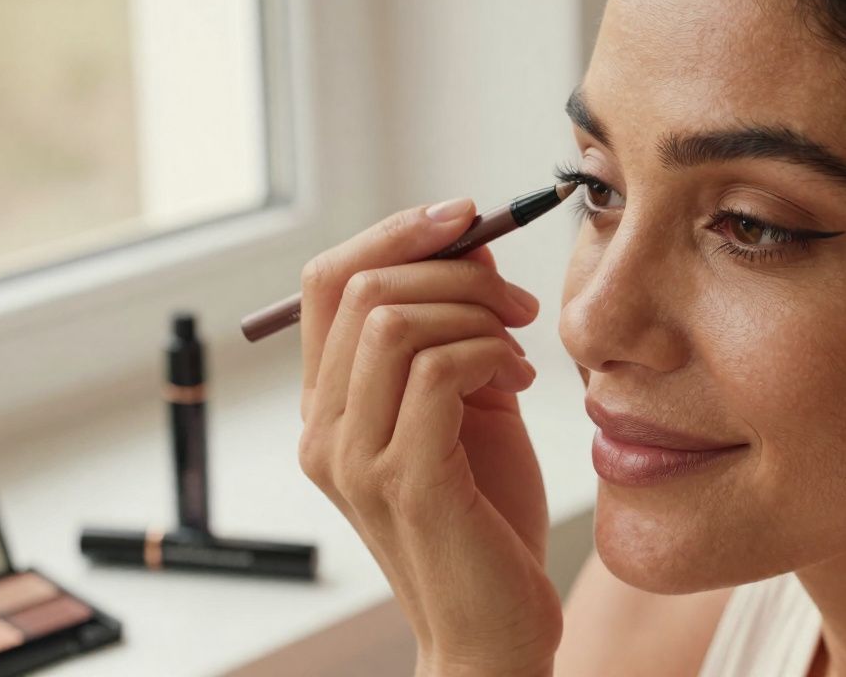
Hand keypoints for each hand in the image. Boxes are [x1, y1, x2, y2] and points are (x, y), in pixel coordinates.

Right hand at [297, 199, 561, 675]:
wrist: (496, 629)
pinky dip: (492, 352)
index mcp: (329, 405)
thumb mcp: (471, 403)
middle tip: (516, 299)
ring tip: (519, 343)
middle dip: (452, 267)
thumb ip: (457, 329)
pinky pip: (440, 369)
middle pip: (360, 285)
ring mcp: (354, 457)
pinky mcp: (404, 481)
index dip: (396, 232)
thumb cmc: (486, 518)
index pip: (329, 279)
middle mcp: (323, 428)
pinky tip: (523, 380)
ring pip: (394, 319)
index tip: (466, 217)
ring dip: (475, 309)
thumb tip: (469, 241)